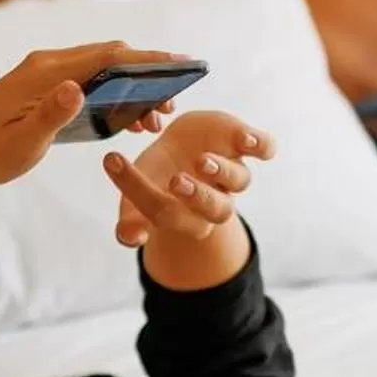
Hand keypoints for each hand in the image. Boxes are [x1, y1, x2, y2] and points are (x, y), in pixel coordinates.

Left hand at [0, 43, 186, 186]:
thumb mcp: (23, 141)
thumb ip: (52, 115)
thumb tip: (78, 88)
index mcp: (47, 74)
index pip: (108, 57)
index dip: (148, 58)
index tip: (181, 63)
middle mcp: (48, 64)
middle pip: (110, 58)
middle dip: (147, 75)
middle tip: (173, 104)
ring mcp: (45, 73)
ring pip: (101, 69)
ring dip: (131, 87)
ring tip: (155, 117)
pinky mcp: (43, 85)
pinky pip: (87, 78)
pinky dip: (112, 91)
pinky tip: (126, 115)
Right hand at [104, 109, 273, 248]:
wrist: (182, 149)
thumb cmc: (156, 179)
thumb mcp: (137, 198)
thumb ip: (131, 219)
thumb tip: (128, 238)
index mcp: (186, 217)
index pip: (163, 212)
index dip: (137, 189)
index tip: (112, 160)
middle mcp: (215, 199)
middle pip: (217, 209)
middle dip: (198, 197)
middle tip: (176, 182)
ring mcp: (231, 172)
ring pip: (240, 179)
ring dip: (223, 171)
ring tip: (202, 160)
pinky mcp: (242, 143)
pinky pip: (264, 148)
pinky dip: (261, 145)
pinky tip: (246, 138)